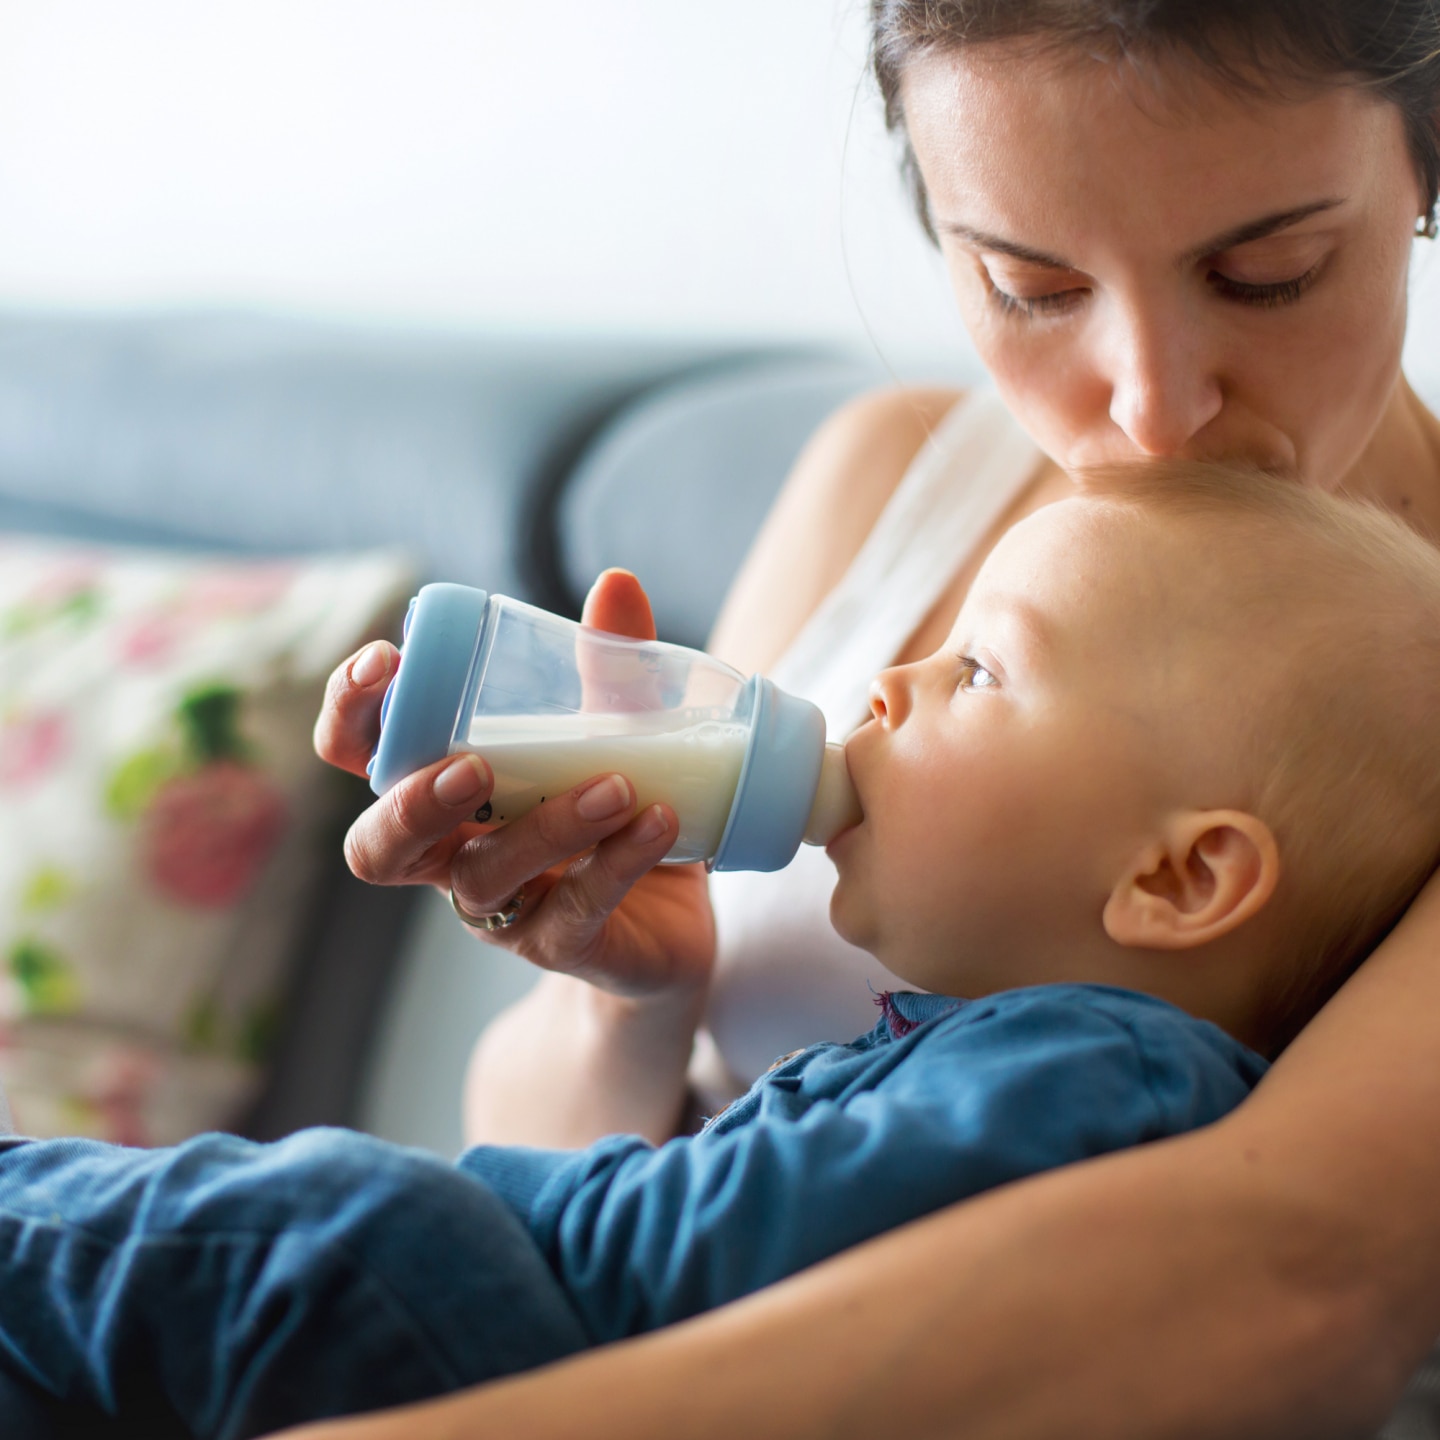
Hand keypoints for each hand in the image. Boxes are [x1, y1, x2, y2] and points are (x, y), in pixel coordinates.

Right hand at [313, 570, 714, 1001]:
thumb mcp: (619, 734)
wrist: (674, 926)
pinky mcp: (564, 947)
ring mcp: (505, 912)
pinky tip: (656, 823)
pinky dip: (616, 863)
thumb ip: (610, 668)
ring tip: (615, 786)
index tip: (386, 662)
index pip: (361, 758)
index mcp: (445, 793)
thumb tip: (617, 584)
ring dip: (546, 827)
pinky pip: (574, 912)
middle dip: (412, 805)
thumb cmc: (619, 817)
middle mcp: (455, 857)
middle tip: (472, 766)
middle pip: (378, 850)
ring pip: (484, 879)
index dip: (349, 715)